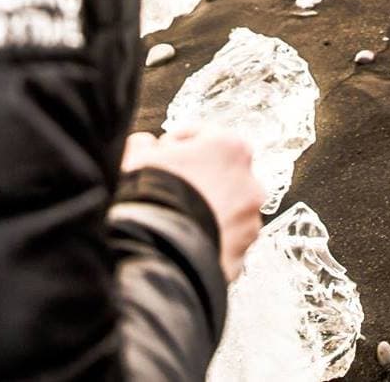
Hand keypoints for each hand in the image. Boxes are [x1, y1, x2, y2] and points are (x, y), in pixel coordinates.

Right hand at [122, 128, 263, 279]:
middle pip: (220, 174)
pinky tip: (185, 238)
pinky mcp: (243, 253)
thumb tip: (146, 146)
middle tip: (170, 187)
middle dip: (197, 179)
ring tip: (176, 218)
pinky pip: (224, 241)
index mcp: (231, 147)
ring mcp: (248, 221)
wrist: (159, 249)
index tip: (163, 154)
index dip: (177, 145)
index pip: (203, 136)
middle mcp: (249, 182)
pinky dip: (210, 239)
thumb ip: (146, 144)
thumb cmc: (154, 199)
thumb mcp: (139, 156)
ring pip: (227, 210)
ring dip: (206, 210)